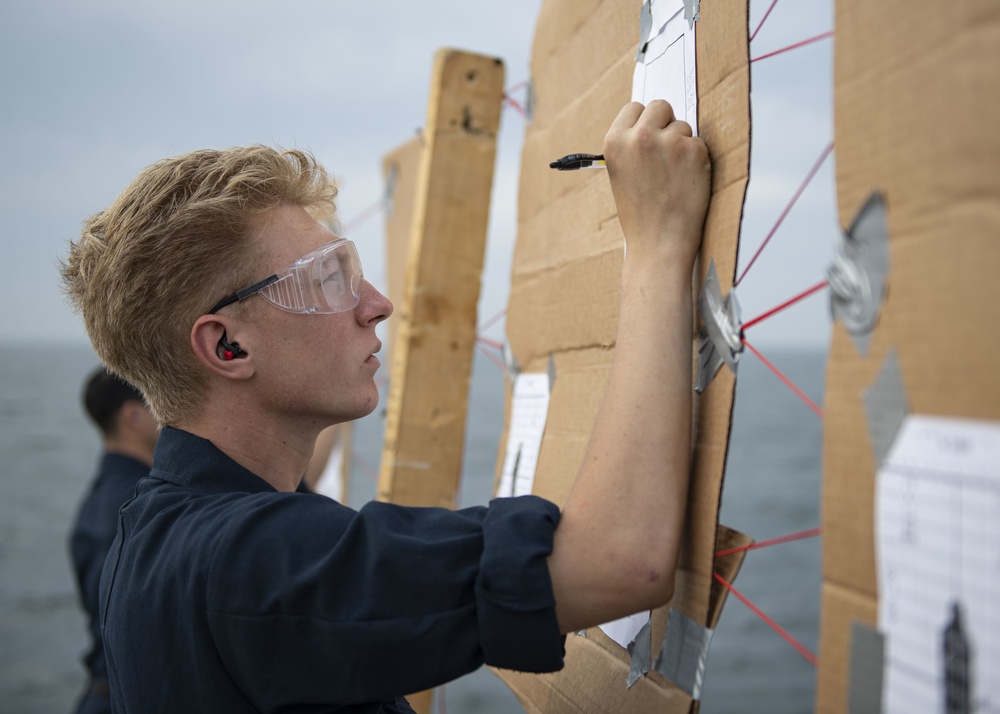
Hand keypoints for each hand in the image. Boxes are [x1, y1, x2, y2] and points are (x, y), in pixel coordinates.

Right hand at [603, 100, 710, 268]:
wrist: (659, 243)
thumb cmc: (640, 214)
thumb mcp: (621, 173)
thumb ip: (632, 146)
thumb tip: (653, 124)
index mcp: (614, 141)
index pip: (634, 108)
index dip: (645, 122)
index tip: (650, 136)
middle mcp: (639, 136)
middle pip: (660, 106)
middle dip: (666, 124)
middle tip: (666, 153)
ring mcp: (669, 142)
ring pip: (683, 126)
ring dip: (682, 145)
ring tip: (673, 176)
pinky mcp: (694, 151)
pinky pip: (700, 143)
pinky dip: (697, 160)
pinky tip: (687, 182)